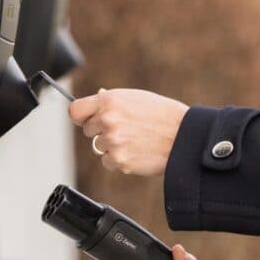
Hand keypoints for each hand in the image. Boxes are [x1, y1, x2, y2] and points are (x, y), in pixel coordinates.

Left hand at [69, 88, 188, 175]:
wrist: (184, 136)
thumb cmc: (163, 115)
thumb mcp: (136, 98)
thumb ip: (112, 101)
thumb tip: (96, 99)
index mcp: (109, 101)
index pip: (75, 110)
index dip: (81, 116)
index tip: (87, 120)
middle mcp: (107, 120)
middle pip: (87, 130)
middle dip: (101, 131)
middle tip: (125, 129)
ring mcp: (112, 141)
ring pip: (99, 147)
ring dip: (112, 146)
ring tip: (136, 140)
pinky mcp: (119, 160)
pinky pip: (108, 162)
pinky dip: (120, 160)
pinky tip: (137, 151)